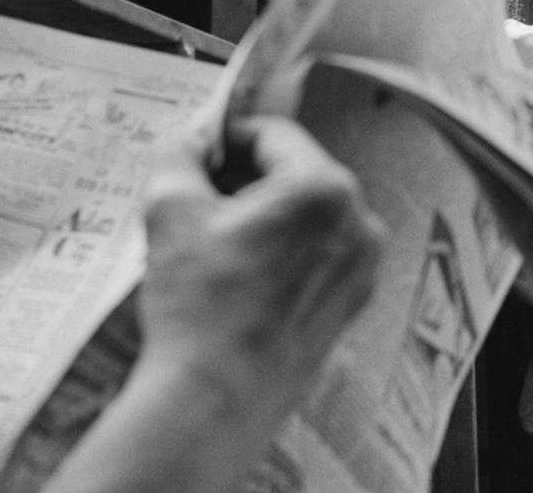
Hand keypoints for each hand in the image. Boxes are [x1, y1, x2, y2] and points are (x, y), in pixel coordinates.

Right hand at [138, 116, 383, 406]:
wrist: (215, 398)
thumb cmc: (199, 305)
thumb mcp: (171, 210)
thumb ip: (179, 157)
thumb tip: (189, 143)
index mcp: (324, 188)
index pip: (272, 135)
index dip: (227, 138)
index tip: (197, 152)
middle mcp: (359, 222)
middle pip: (295, 173)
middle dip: (245, 179)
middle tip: (197, 197)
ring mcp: (361, 266)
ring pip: (306, 215)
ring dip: (263, 216)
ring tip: (213, 241)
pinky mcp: (352, 302)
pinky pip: (316, 254)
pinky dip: (281, 251)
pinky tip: (238, 274)